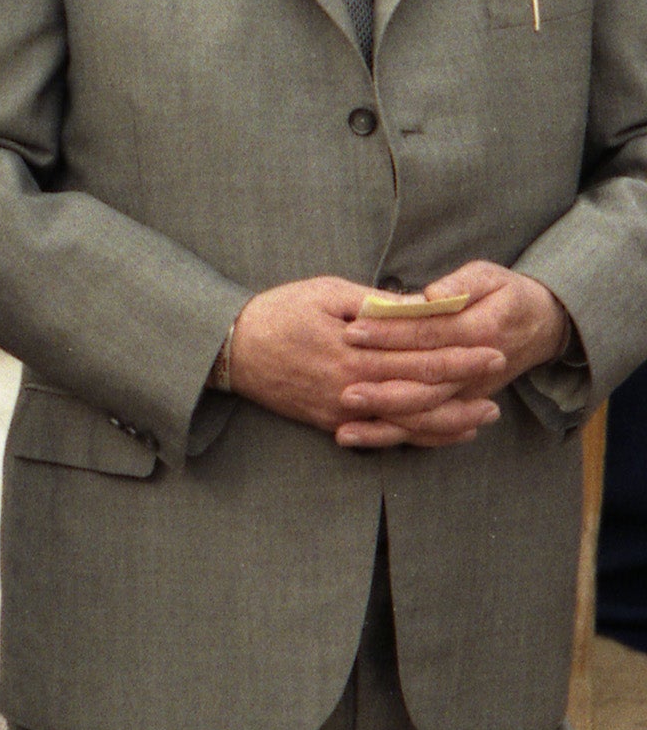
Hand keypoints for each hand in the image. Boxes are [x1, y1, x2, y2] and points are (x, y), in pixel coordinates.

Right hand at [227, 275, 507, 449]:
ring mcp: (343, 411)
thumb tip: (420, 306)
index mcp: (353, 351)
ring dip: (450, 421)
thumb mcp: (326, 292)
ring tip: (485, 415)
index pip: (419, 355)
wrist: (230, 350)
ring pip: (408, 423)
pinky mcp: (333, 424)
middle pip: (421, 392)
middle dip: (464, 384)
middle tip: (500, 374)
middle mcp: (352, 388)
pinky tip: (444, 433)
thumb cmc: (278, 312)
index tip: (492, 348)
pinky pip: (385, 435)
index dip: (459, 353)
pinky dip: (418, 437)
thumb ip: (375, 304)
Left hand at [336, 261, 568, 448]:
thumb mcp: (489, 276)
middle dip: (381, 391)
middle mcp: (476, 372)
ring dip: (384, 425)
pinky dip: (396, 436)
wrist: (540, 326)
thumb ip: (460, 284)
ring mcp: (469, 395)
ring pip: (425, 416)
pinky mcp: (461, 407)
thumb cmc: (505, 294)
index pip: (428, 335)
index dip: (390, 333)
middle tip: (342, 390)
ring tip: (344, 428)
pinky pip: (428, 429)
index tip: (353, 330)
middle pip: (423, 385)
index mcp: (480, 331)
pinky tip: (361, 438)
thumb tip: (430, 294)